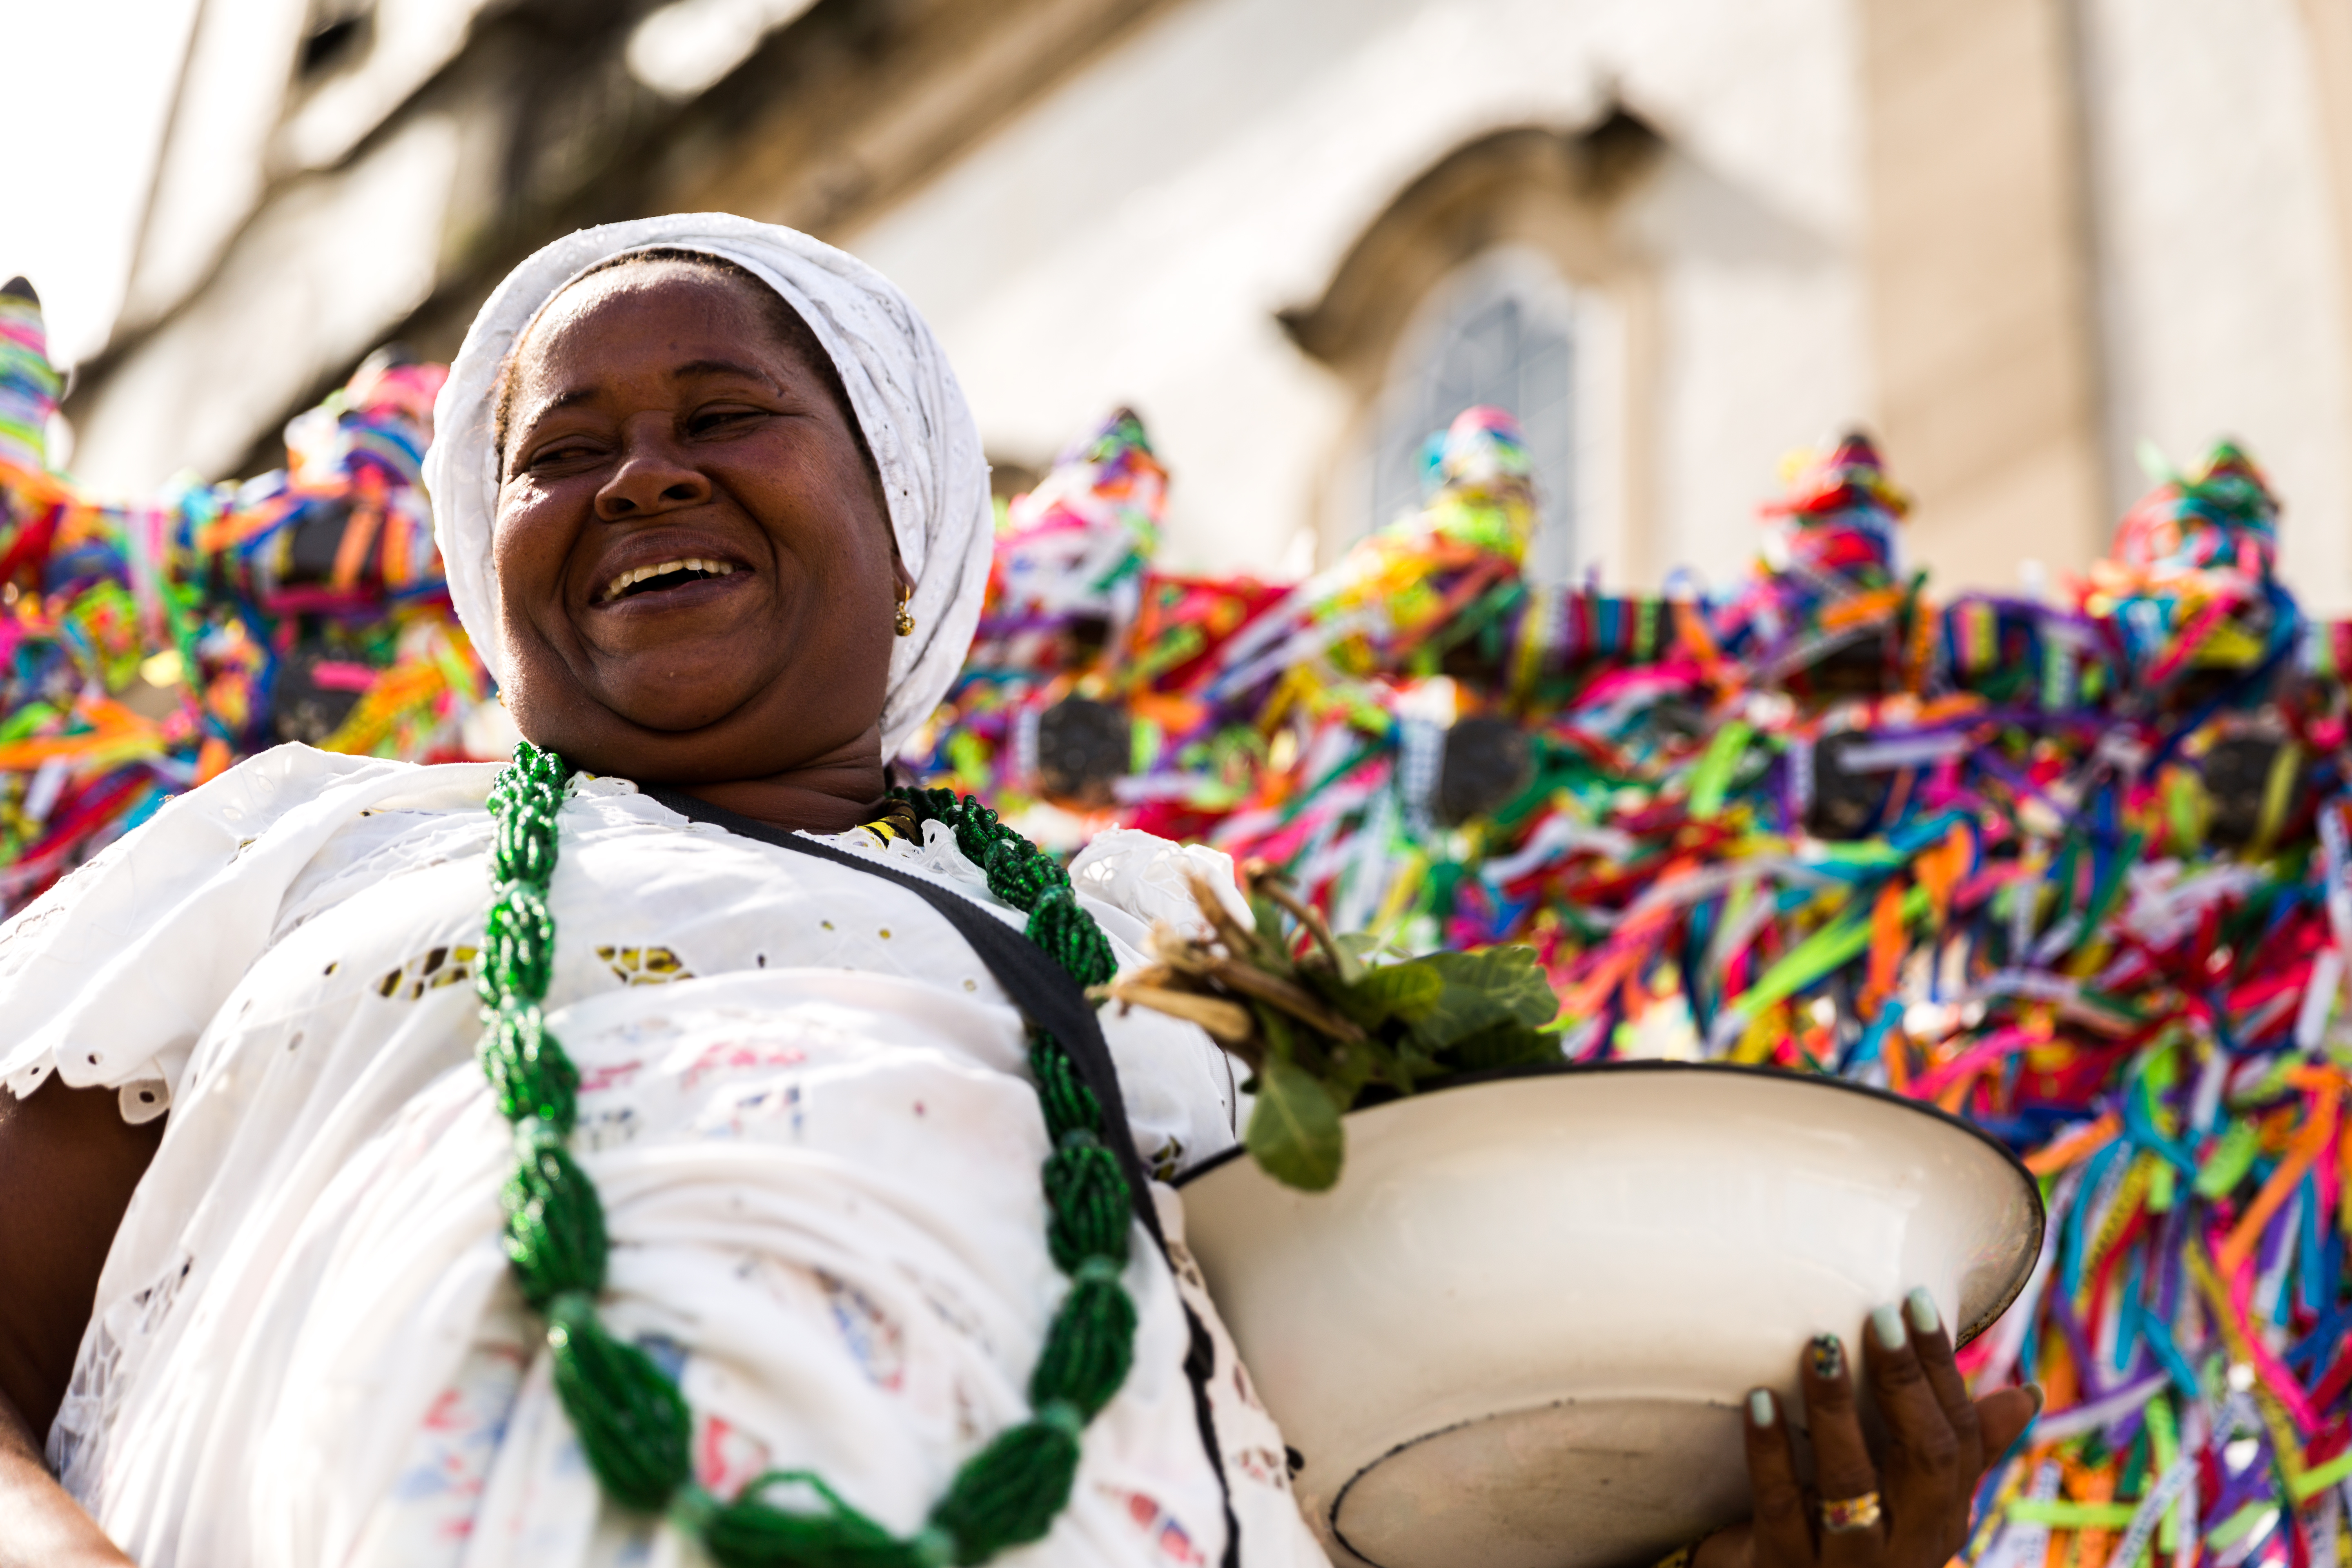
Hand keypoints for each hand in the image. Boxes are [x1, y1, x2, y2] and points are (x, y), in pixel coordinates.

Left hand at [1694, 1290, 2041, 1567]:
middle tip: (1879, 1315)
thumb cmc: (1854, 1536)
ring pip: (1851, 1484)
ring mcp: (1849, 1563)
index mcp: (1943, 1516)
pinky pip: (1780, 1506)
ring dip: (1835, 1410)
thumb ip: (1961, 1451)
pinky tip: (1759, 1401)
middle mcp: (1909, 1543)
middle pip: (1924, 1459)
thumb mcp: (1914, 1501)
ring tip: (1818, 1347)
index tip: (1917, 1300)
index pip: (1959, 1436)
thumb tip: (2029, 1394)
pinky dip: (1770, 1452)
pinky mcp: (1785, 1567)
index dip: (1941, 1367)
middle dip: (1905, 1382)